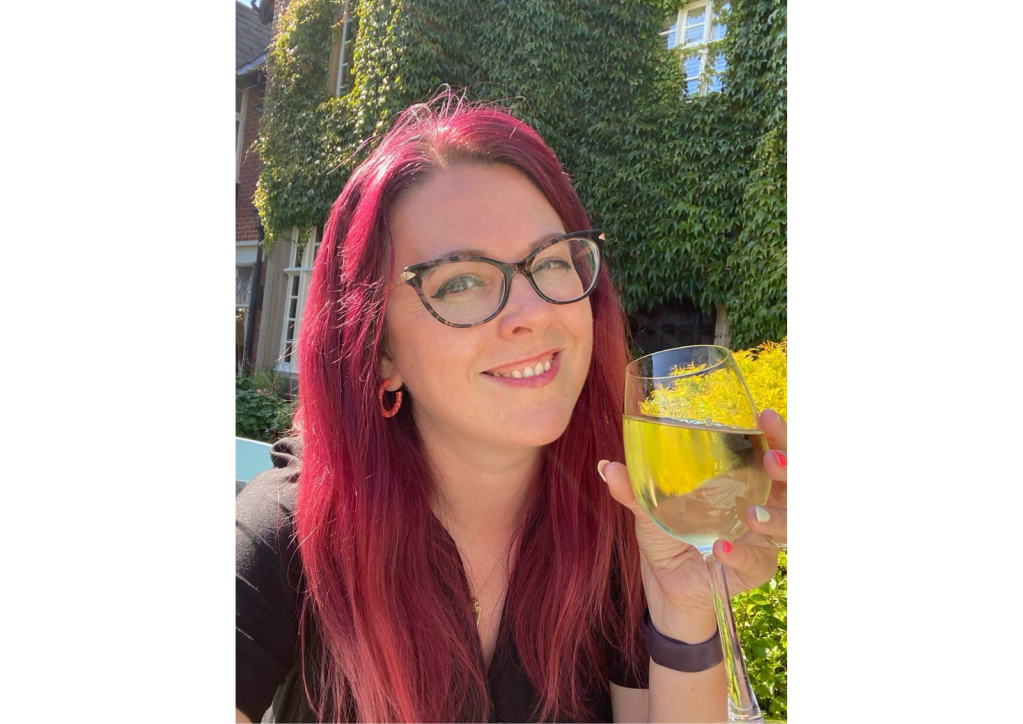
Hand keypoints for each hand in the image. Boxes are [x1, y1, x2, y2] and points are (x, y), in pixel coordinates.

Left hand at [600, 409, 787, 642]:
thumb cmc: (668, 537)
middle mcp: (763, 505)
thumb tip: (607, 466)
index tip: (765, 415)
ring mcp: (763, 539)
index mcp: (744, 481)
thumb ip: (634, 489)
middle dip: (792, 468)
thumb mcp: (649, 510)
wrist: (666, 588)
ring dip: (777, 516)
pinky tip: (722, 550)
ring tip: (752, 514)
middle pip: (797, 484)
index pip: (775, 451)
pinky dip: (742, 554)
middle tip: (771, 459)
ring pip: (791, 524)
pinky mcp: (755, 570)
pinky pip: (758, 561)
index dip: (779, 434)